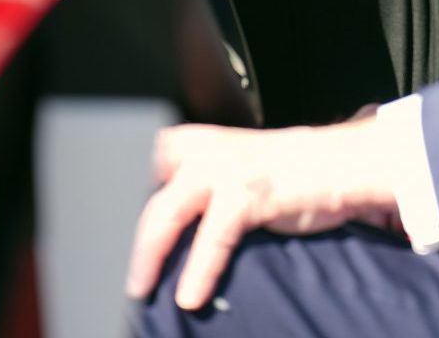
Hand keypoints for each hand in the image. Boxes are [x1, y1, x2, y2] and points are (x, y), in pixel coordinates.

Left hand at [125, 119, 397, 309]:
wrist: (340, 163)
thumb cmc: (285, 173)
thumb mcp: (232, 171)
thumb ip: (196, 192)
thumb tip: (162, 237)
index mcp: (193, 143)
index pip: (136, 168)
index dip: (114, 202)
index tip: (98, 235)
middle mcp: (202, 150)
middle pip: (142, 191)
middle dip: (124, 234)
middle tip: (115, 272)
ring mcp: (225, 168)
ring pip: (167, 211)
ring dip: (148, 255)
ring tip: (139, 288)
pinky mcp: (249, 192)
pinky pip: (213, 236)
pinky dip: (199, 269)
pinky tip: (191, 294)